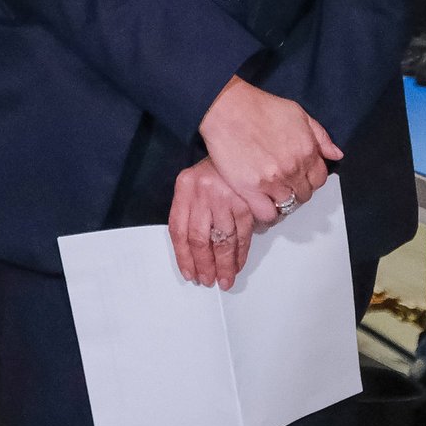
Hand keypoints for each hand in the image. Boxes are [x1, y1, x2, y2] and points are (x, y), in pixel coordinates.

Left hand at [169, 157, 259, 290]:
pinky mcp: (247, 202)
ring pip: (223, 240)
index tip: (189, 273)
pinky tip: (238, 264)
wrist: (241, 144)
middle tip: (208, 280)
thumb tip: (194, 252)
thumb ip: (190, 213)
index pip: (178, 230)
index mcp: (185, 187)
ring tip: (225, 279)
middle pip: (200, 238)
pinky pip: (243, 234)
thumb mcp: (194, 184)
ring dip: (225, 265)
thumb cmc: (216, 170)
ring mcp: (226, 197)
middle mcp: (203, 192)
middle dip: (204, 264)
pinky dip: (241, 253)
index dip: (183, 256)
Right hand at [197, 78, 340, 219]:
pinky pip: (267, 214)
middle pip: (304, 194)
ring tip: (272, 194)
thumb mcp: (298, 114)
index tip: (300, 177)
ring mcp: (272, 181)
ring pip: (288, 206)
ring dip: (282, 202)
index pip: (320, 178)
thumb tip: (335, 154)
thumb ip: (320, 136)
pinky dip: (267, 213)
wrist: (228, 109)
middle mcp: (293, 168)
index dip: (310, 178)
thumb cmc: (259, 108)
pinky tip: (262, 203)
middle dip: (296, 190)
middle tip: (284, 184)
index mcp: (307, 151)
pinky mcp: (251, 189)